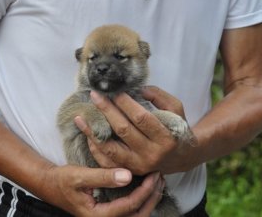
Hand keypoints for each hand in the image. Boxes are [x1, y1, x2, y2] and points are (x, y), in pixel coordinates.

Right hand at [40, 165, 164, 216]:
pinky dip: (141, 200)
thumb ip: (103, 177)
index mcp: (98, 216)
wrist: (51, 185)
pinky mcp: (108, 212)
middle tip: (160, 179)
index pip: (129, 206)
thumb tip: (128, 175)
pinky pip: (130, 211)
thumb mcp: (80, 176)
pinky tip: (147, 187)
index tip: (153, 174)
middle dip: (151, 198)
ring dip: (149, 200)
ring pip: (136, 215)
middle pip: (137, 216)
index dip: (144, 191)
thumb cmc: (63, 181)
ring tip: (158, 182)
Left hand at [74, 86, 199, 174]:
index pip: (141, 118)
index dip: (126, 103)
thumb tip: (138, 89)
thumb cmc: (176, 129)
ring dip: (93, 132)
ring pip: (111, 149)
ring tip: (81, 117)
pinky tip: (87, 134)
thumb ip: (159, 97)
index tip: (116, 91)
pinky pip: (107, 162)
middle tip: (95, 95)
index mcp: (166, 138)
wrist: (180, 157)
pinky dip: (95, 148)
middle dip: (107, 110)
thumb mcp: (176, 109)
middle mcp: (152, 154)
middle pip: (123, 130)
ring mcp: (139, 166)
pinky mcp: (129, 171)